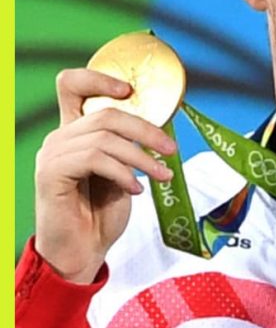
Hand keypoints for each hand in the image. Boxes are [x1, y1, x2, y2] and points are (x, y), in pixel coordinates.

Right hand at [33, 69, 176, 283]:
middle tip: (172, 149)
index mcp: (75, 132)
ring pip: (105, 138)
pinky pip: (94, 159)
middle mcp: (59, 138)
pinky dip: (123, 173)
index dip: (98, 78)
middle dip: (146, 130)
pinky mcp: (51, 174)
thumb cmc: (102, 212)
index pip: (71, 85)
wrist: (82, 250)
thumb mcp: (122, 171)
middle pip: (105, 114)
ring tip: (162, 175)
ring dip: (142, 157)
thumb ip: (129, 146)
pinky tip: (136, 189)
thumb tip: (161, 128)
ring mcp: (52, 155)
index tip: (129, 91)